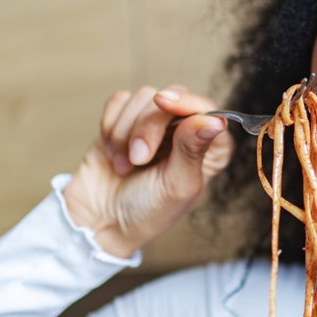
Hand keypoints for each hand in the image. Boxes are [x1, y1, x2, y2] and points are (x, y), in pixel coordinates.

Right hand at [62, 85, 233, 257]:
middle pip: (173, 95)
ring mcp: (155, 122)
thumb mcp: (177, 185)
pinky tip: (114, 154)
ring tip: (125, 165)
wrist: (101, 221)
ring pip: (143, 96)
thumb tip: (215, 119)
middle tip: (138, 159)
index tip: (164, 104)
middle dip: (148, 126)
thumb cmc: (148, 211)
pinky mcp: (125, 118)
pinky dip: (111, 126)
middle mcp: (186, 129)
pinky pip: (119, 101)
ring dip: (126, 132)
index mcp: (210, 147)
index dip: (187, 102)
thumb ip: (193, 149)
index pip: (208, 108)